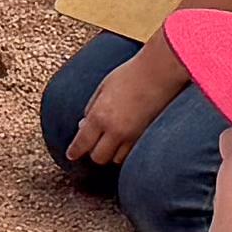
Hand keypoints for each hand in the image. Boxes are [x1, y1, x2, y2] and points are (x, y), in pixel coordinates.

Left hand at [68, 49, 179, 168]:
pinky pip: (131, 154)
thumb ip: (91, 108)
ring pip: (116, 159)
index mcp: (100, 115)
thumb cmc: (130, 74)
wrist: (159, 72)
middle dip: (93, 152)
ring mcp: (132, 136)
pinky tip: (123, 141)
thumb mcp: (103, 87)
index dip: (75, 151)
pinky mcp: (146, 137)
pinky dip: (124, 151)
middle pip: (98, 157)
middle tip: (92, 143)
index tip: (71, 155)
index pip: (82, 143)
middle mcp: (115, 130)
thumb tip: (83, 125)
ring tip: (110, 141)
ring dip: (110, 153)